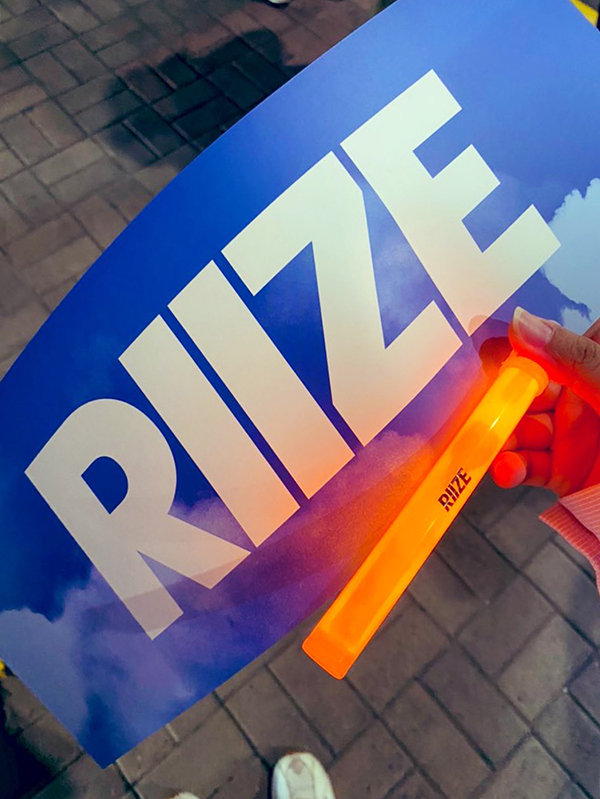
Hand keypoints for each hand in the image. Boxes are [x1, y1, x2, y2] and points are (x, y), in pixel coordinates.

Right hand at [491, 308, 599, 496]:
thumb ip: (572, 356)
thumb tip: (522, 322)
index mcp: (598, 366)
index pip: (550, 348)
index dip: (520, 351)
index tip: (495, 357)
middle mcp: (583, 397)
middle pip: (527, 391)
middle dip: (503, 400)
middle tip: (486, 410)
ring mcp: (572, 437)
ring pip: (521, 429)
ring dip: (501, 437)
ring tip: (489, 445)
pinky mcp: (563, 473)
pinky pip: (527, 466)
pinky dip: (511, 468)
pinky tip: (507, 470)